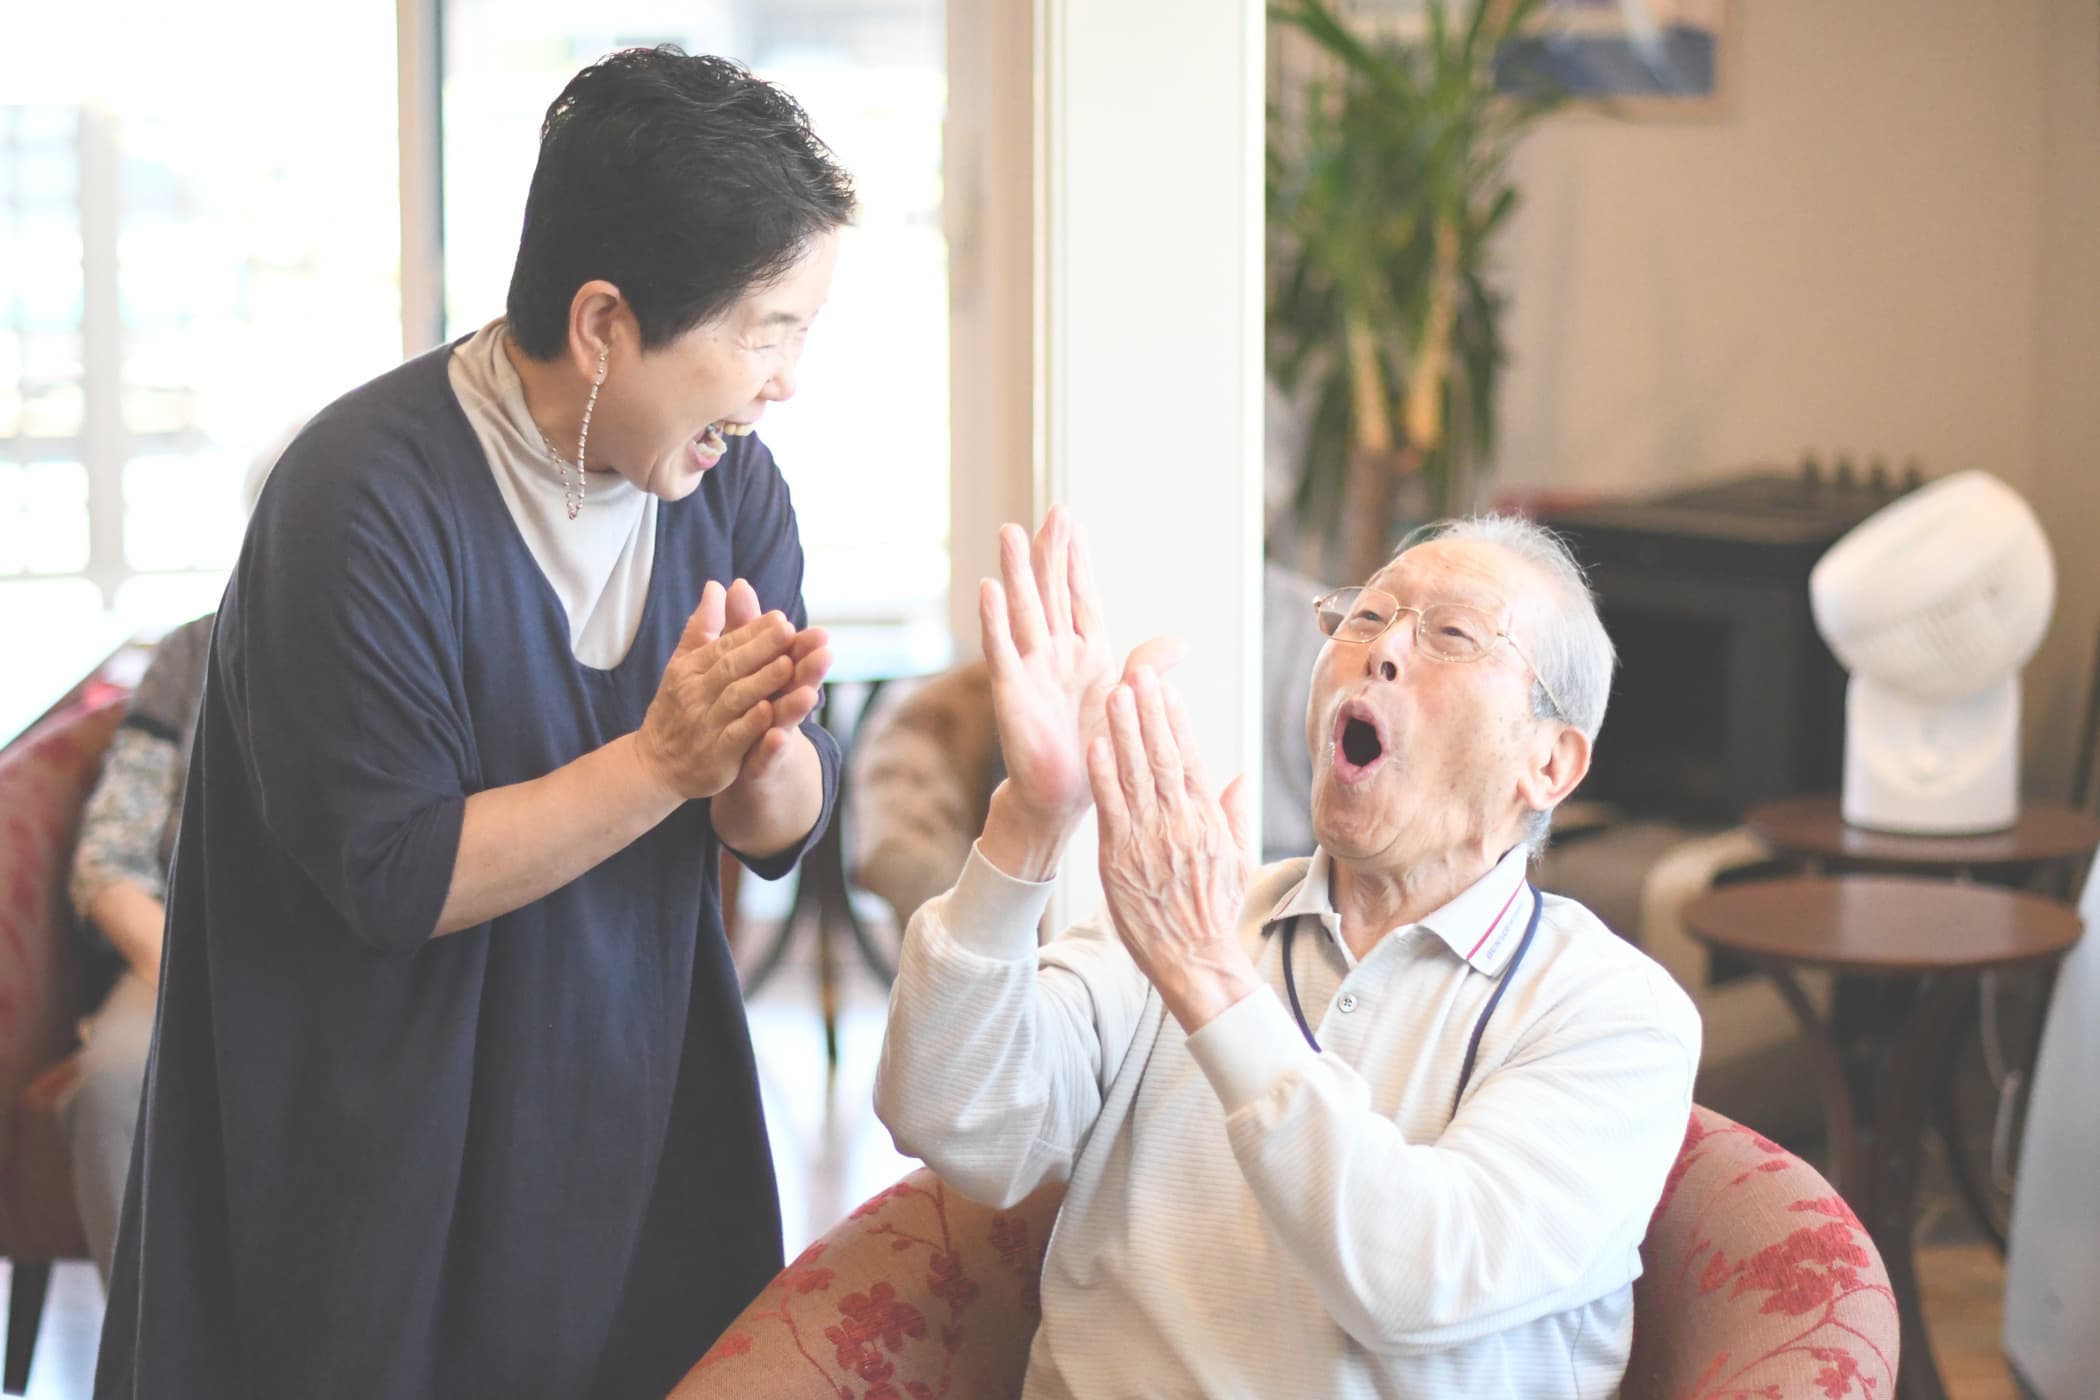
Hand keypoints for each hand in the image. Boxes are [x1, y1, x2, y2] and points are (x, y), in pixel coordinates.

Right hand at [637, 580, 823, 799]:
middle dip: (762, 649)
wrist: (653, 766)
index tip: (781, 618)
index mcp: (691, 669)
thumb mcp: (683, 665)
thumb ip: (702, 627)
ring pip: (737, 699)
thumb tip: (716, 586)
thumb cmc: (675, 709)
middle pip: (732, 667)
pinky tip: (772, 712)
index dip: (753, 632)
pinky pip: (735, 737)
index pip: (726, 646)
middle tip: (791, 631)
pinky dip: (752, 724)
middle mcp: (696, 694)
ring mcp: (706, 726)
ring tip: (790, 665)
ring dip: (763, 682)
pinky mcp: (716, 757)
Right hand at [980, 507, 1182, 834]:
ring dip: (1017, 572)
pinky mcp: (1012, 693)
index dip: (1076, 560)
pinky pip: (1002, 651)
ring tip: (1010, 531)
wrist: (1065, 799)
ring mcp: (1032, 670)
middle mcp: (1056, 654)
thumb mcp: (1127, 705)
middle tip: (1052, 511)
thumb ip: (1145, 669)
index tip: (1071, 521)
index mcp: (1087, 654)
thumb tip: (1178, 642)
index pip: (1080, 596)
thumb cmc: (1094, 753)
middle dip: (1050, 552)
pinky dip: (994, 620)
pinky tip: (988, 588)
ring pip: (1025, 611)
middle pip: (1051, 592)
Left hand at [1087, 667, 1260, 1032]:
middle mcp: (1179, 823)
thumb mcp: (1237, 860)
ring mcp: (1149, 838)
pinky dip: (1102, 774)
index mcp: (1207, 820)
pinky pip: (1110, 807)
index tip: (1165, 689)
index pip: (1190, 759)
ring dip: (1124, 730)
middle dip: (1149, 711)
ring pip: (1135, 774)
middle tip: (1138, 673)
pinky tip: (1095, 744)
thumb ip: (1235, 814)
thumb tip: (1240, 778)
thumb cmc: (1214, 913)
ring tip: (1115, 693)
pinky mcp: (1120, 857)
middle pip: (1162, 756)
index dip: (1175, 720)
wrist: (1195, 959)